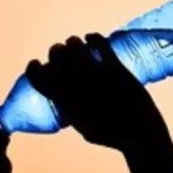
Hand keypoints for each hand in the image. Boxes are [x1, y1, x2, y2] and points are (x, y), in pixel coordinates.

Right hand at [25, 33, 168, 152]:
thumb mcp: (83, 128)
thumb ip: (72, 111)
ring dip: (73, 42)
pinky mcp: (115, 67)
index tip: (36, 64)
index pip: (38, 76)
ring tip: (76, 44)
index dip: (33, 68)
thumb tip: (67, 100)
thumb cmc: (111, 135)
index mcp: (65, 101)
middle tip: (60, 53)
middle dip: (56, 52)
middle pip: (56, 56)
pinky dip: (92, 38)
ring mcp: (96, 74)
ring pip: (75, 45)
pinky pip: (99, 43)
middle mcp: (77, 84)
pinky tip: (91, 39)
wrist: (139, 133)